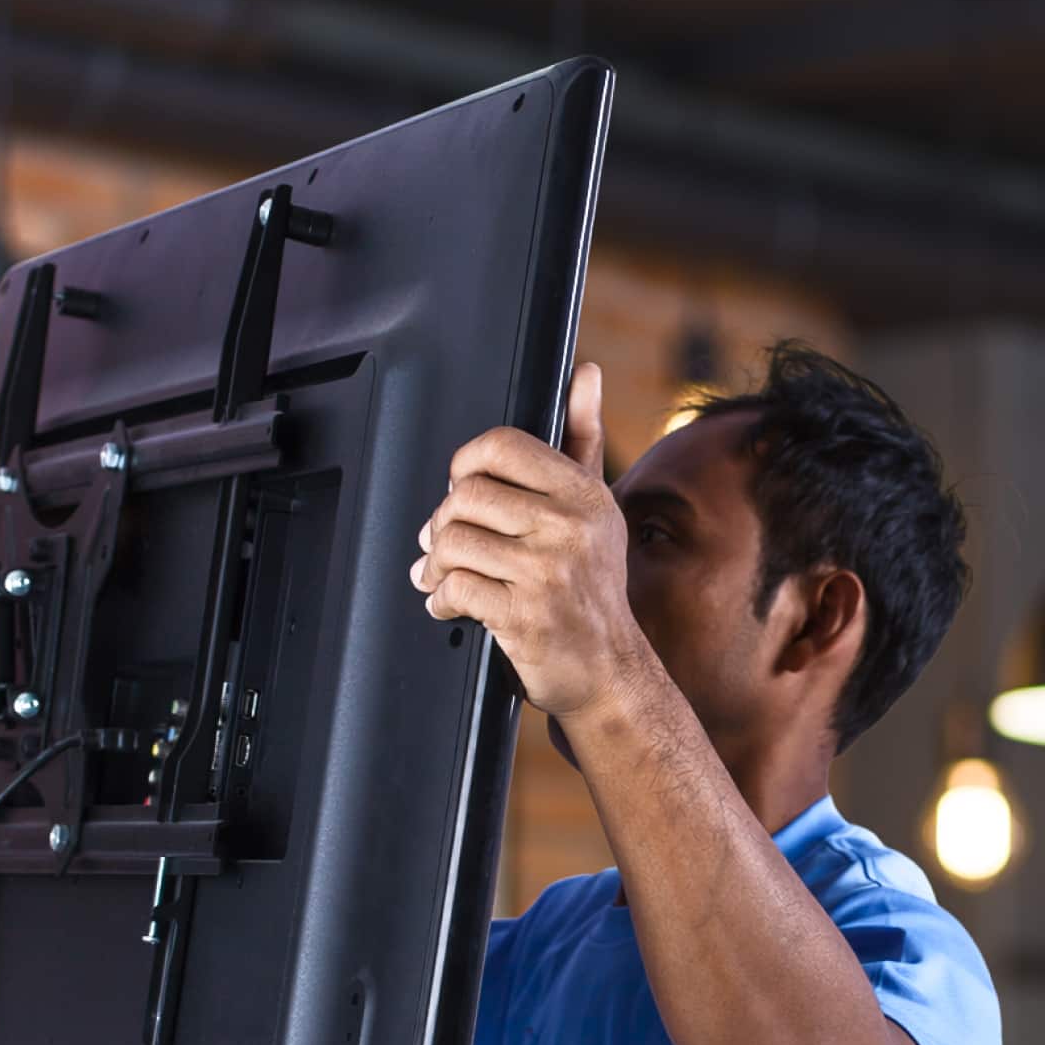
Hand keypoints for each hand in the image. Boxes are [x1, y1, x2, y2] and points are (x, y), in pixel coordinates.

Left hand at [409, 363, 645, 719]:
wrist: (610, 672)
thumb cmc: (594, 587)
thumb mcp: (597, 508)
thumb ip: (583, 437)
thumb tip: (585, 372)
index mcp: (583, 494)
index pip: (501, 446)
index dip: (466, 464)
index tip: (462, 487)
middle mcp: (569, 527)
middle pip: (465, 495)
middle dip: (443, 521)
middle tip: (443, 541)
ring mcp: (546, 573)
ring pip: (453, 541)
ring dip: (433, 563)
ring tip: (438, 574)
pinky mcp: (523, 616)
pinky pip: (454, 587)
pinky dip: (440, 598)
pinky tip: (449, 603)